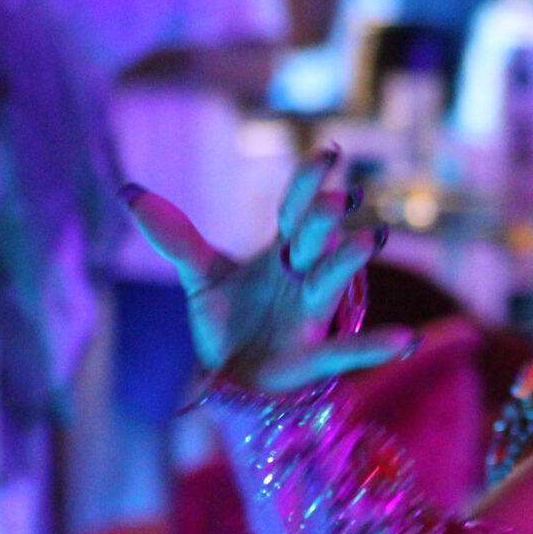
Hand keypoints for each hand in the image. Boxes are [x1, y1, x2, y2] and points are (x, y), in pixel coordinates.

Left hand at [124, 146, 412, 390]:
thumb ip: (175, 235)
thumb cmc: (230, 324)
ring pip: (332, 281)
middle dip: (323, 220)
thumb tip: (128, 189)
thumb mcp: (201, 276)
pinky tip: (405, 338)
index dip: (310, 182)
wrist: (234, 382)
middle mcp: (302, 278)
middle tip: (335, 197)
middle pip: (314, 241)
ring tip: (371, 237)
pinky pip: (347, 350)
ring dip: (350, 260)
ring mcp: (311, 316)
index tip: (329, 151)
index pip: (296, 210)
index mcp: (282, 254)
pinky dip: (375, 345)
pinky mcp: (312, 357)